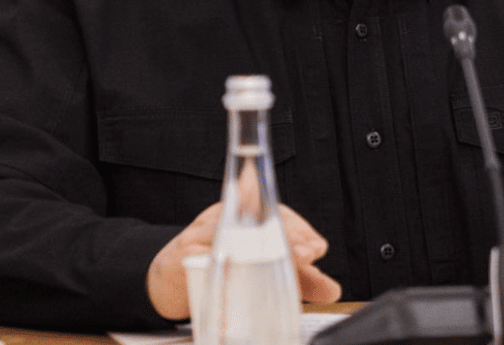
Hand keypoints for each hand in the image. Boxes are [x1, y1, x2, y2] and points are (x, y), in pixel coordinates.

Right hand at [146, 202, 341, 319]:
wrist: (171, 277)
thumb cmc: (223, 269)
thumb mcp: (266, 271)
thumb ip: (300, 278)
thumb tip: (332, 289)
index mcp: (249, 217)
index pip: (279, 214)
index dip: (300, 230)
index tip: (317, 247)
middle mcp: (228, 216)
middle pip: (260, 218)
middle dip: (287, 236)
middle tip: (307, 254)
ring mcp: (205, 232)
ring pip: (236, 232)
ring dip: (259, 246)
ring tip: (283, 259)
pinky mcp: (185, 252)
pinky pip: (202, 249)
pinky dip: (219, 254)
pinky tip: (236, 261)